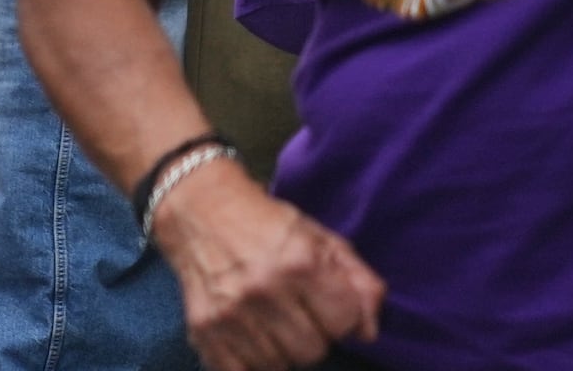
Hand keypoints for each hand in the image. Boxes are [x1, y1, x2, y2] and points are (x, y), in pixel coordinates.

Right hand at [155, 164, 383, 370]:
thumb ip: (359, 282)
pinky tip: (256, 340)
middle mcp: (263, 292)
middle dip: (316, 337)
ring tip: (277, 325)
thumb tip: (369, 333)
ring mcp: (229, 314)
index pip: (343, 323)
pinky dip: (253, 363)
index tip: (333, 308)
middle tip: (303, 316)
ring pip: (278, 366)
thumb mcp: (325, 241)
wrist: (204, 215)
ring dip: (284, 351)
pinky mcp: (202, 331)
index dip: (345, 319)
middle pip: (312, 351)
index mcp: (301, 264)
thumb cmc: (273, 227)